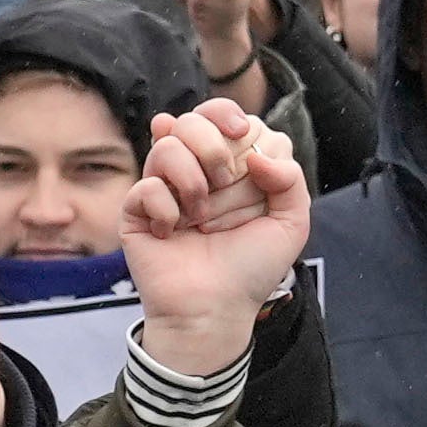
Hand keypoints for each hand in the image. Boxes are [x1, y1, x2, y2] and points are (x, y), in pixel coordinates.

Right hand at [116, 95, 309, 379]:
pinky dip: (166, 210)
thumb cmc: (251, 268)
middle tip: (224, 182)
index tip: (250, 157)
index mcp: (231, 166)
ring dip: (192, 181)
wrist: (214, 309)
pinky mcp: (137, 210)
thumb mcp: (290, 222)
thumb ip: (289, 177)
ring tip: (200, 217)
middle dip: (214, 148)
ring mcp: (164, 187)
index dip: (240, 129)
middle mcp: (195, 170)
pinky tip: (174, 233)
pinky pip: (146, 186)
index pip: (229, 117)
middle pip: (194, 120)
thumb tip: (253, 152)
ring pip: (166, 145)